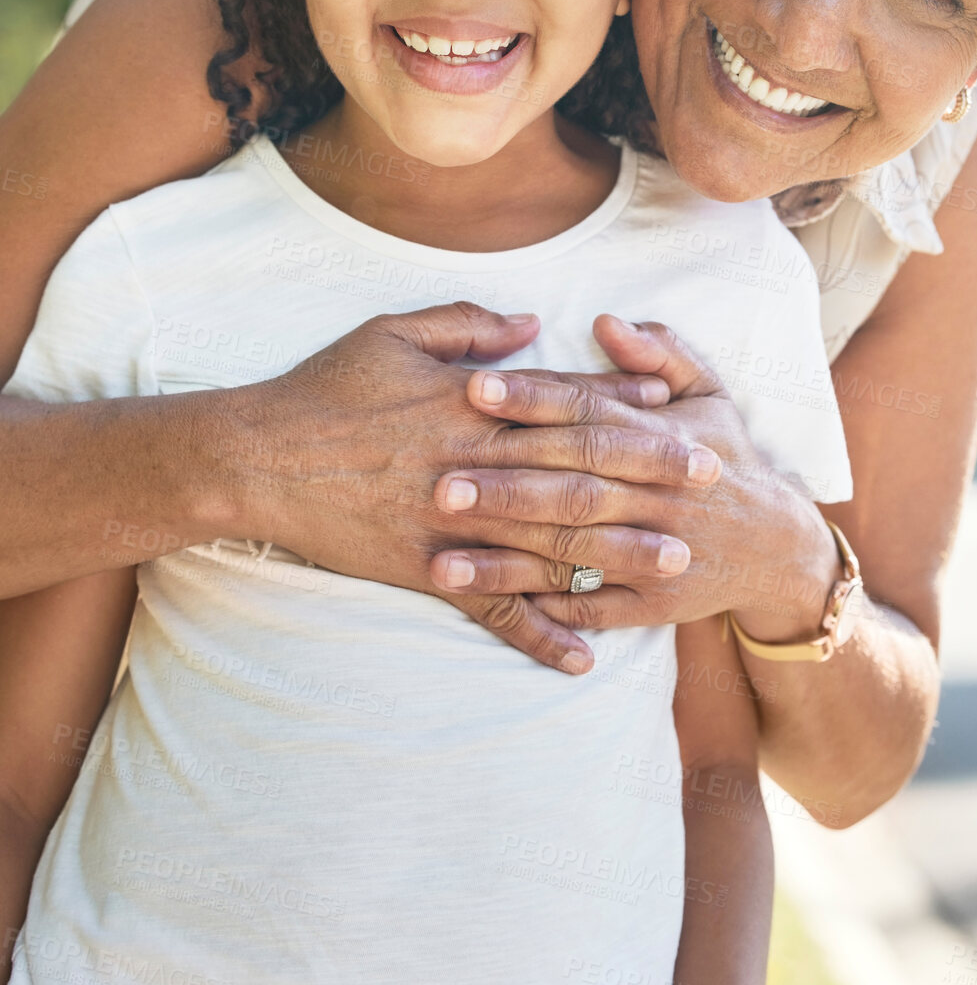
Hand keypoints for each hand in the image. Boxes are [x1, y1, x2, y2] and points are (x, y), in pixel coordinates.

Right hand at [222, 304, 720, 672]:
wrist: (259, 459)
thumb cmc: (326, 387)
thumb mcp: (393, 332)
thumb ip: (469, 325)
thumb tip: (531, 324)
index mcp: (473, 405)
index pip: (565, 403)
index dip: (624, 403)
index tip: (677, 403)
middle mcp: (476, 466)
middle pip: (578, 471)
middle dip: (648, 475)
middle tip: (709, 481)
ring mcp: (457, 526)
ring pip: (551, 545)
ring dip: (617, 556)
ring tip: (675, 564)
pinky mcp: (431, 572)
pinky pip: (496, 609)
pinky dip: (539, 635)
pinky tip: (583, 659)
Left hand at [428, 316, 839, 644]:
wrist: (777, 547)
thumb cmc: (726, 455)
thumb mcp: (708, 393)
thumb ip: (659, 353)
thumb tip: (606, 323)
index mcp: (661, 439)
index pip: (588, 414)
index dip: (533, 400)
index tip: (473, 387)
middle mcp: (657, 497)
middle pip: (573, 487)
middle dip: (506, 486)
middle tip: (440, 483)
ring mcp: (654, 555)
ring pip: (573, 555)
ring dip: (506, 562)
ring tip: (442, 561)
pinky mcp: (652, 605)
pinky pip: (592, 609)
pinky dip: (546, 610)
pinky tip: (494, 608)